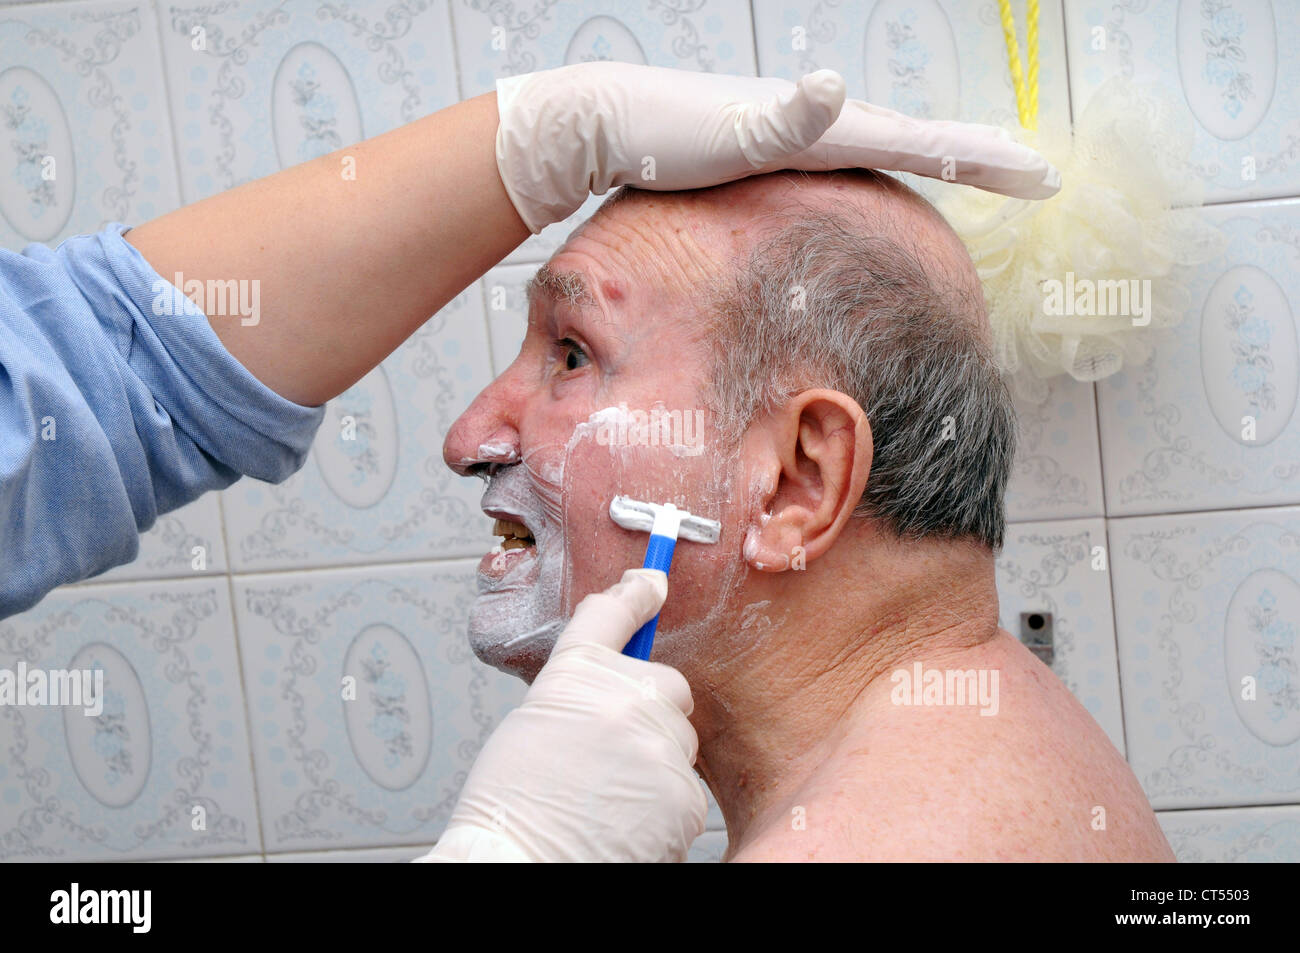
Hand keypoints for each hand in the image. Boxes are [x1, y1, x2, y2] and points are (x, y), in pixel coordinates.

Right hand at [417, 569, 707, 862]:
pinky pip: (684, 789)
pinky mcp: (682, 793)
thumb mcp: (531, 721)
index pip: (611, 614)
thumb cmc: (512, 804)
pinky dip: (662, 807)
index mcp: (574, 674)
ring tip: (606, 798)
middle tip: (611, 753)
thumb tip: (617, 682)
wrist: (518, 863)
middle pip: (668, 688)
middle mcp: (622, 697)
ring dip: (654, 765)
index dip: (636, 594)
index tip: (653, 580)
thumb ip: (579, 690)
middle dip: (652, 713)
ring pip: (677, 743)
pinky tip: (623, 822)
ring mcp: (657, 744)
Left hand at [494, 62, 1059, 233]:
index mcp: (826, 124)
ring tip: (980, 165)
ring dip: (941, 155)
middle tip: (1037, 173)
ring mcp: (800, 130)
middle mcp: (822, 120)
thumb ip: (784, 115)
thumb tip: (836, 86)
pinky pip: (851, 156)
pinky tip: (884, 171)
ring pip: (890, 143)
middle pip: (920, 137)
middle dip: (981, 155)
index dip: (985, 159)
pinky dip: (886, 162)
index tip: (1041, 174)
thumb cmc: (662, 135)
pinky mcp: (775, 145)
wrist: (608, 121)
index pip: (924, 140)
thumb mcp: (726, 131)